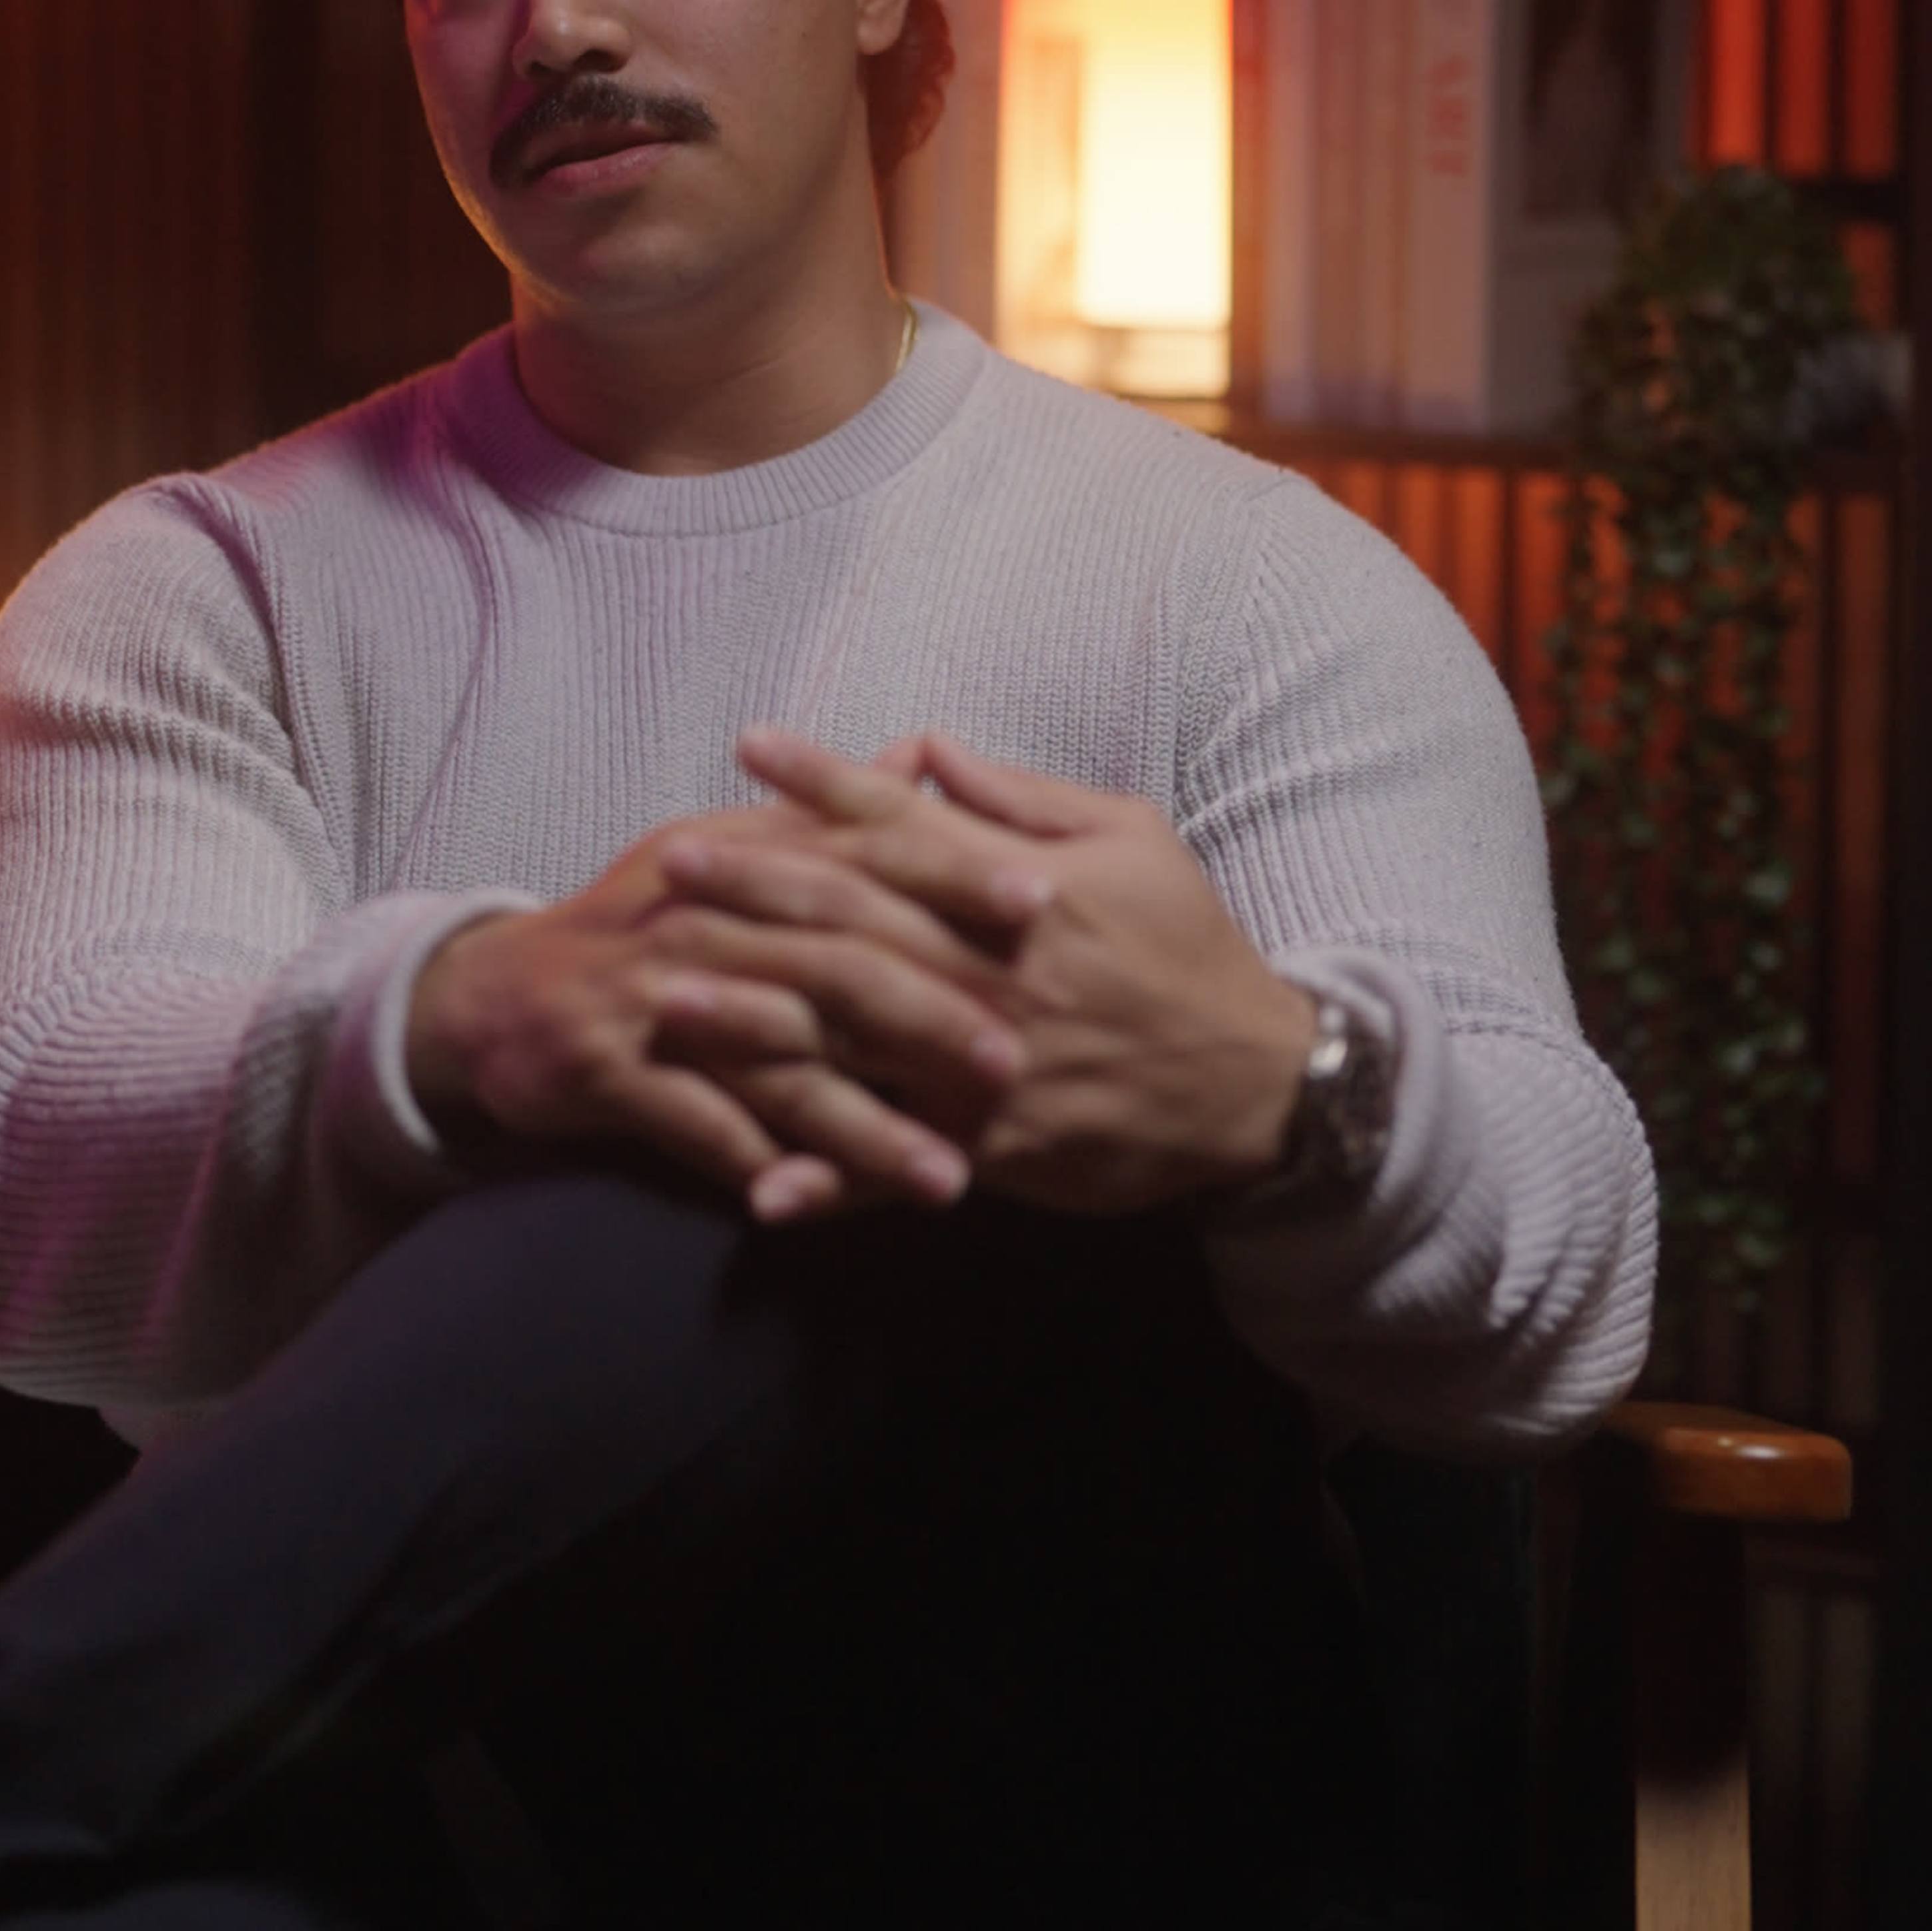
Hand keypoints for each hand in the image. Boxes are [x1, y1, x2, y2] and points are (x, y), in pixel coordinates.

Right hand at [406, 802, 1023, 1222]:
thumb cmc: (638, 922)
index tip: (1041, 905)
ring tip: (946, 1179)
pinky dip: (757, 1165)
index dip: (951, 878)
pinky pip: (696, 1124)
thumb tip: (921, 754)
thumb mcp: (725, 845)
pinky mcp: (609, 1069)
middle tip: (1013, 1064)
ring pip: (776, 1063)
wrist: (497, 994)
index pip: (860, 856)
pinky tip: (820, 1206)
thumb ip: (825, 811)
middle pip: (830, 962)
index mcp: (736, 854)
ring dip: (865, 1128)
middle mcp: (700, 916)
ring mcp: (652, 995)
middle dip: (927, 1016)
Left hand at [665, 728, 1315, 1218]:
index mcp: (1025, 888)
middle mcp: (994, 970)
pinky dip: (832, 1179)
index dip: (826, 778)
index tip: (751, 743)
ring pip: (856, 1037)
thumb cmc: (1191, 948)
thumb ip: (1022, 796)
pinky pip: (898, 1164)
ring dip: (756, 1017)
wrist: (1263, 1087)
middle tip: (671, 861)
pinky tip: (758, 1187)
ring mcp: (988, 1064)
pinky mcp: (995, 1145)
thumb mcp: (1131, 839)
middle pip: (857, 919)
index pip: (906, 823)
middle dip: (759, 885)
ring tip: (668, 994)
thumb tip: (925, 749)